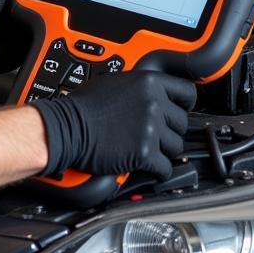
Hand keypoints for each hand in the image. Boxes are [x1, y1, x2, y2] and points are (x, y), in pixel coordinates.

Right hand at [35, 71, 196, 179]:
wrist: (66, 128)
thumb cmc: (82, 106)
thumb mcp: (115, 83)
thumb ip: (140, 88)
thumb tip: (155, 95)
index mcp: (148, 82)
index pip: (187, 93)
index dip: (183, 105)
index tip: (176, 112)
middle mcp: (153, 102)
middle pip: (182, 123)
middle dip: (168, 131)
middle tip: (150, 135)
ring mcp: (150, 128)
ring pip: (175, 147)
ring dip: (161, 151)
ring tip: (142, 148)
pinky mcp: (144, 152)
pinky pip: (164, 168)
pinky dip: (155, 170)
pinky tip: (142, 165)